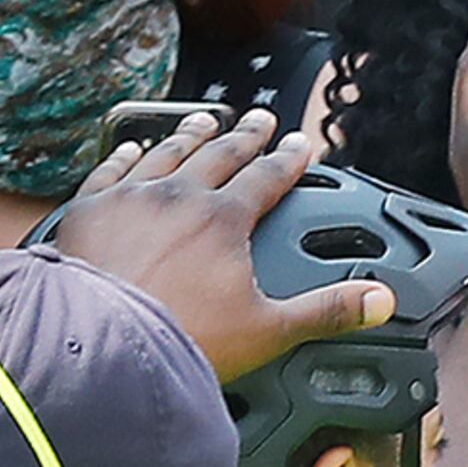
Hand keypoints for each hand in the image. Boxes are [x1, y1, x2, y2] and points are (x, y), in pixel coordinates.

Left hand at [50, 110, 395, 380]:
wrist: (101, 346)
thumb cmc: (180, 341)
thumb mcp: (268, 330)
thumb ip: (327, 310)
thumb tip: (380, 301)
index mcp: (224, 219)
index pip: (266, 178)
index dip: (288, 160)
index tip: (301, 146)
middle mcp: (178, 196)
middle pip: (219, 154)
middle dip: (244, 135)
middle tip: (260, 119)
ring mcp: (129, 198)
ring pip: (166, 152)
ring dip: (189, 134)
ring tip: (204, 120)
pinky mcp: (87, 211)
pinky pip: (111, 169)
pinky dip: (125, 153)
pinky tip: (132, 146)